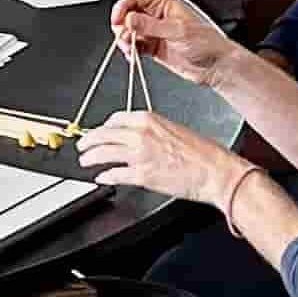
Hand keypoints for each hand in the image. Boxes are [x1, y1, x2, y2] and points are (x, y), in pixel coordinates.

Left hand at [76, 108, 242, 208]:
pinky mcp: (142, 175)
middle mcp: (139, 134)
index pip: (115, 119)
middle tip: (82, 145)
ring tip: (85, 161)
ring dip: (91, 157)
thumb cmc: (203, 153)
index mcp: (148, 119)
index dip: (104, 126)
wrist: (216, 171)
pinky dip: (106, 176)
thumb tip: (136, 136)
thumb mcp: (173, 129)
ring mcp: (139, 155)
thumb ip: (151, 130)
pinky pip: (116, 174)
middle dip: (88, 140)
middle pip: (103, 134)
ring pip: (104, 152)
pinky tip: (102, 177)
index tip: (101, 131)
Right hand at [111, 0, 231, 88]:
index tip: (117, 21)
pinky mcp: (152, 46)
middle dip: (122, 26)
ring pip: (128, 30)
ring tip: (130, 48)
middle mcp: (155, 14)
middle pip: (127, 14)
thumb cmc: (207, 43)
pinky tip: (133, 55)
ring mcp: (153, 31)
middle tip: (124, 37)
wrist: (216, 67)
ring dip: (125, 40)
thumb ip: (151, 25)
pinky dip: (130, 50)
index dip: (122, 8)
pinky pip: (134, 45)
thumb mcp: (178, 31)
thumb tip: (129, 19)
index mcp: (162, 2)